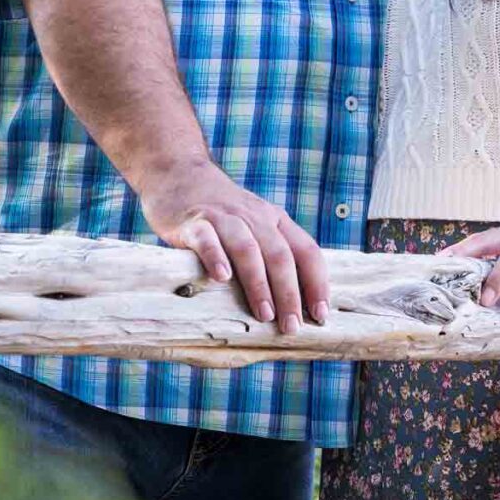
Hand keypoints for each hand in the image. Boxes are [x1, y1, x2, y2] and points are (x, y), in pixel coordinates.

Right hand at [140, 157, 328, 334]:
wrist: (178, 173)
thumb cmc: (221, 213)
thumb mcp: (254, 224)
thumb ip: (270, 253)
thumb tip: (293, 304)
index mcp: (275, 221)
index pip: (307, 251)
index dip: (317, 283)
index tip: (320, 315)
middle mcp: (255, 217)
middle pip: (280, 255)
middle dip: (289, 293)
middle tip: (290, 326)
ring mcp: (224, 218)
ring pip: (248, 249)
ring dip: (258, 283)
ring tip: (264, 314)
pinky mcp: (193, 222)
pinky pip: (207, 239)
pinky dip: (216, 257)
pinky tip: (221, 278)